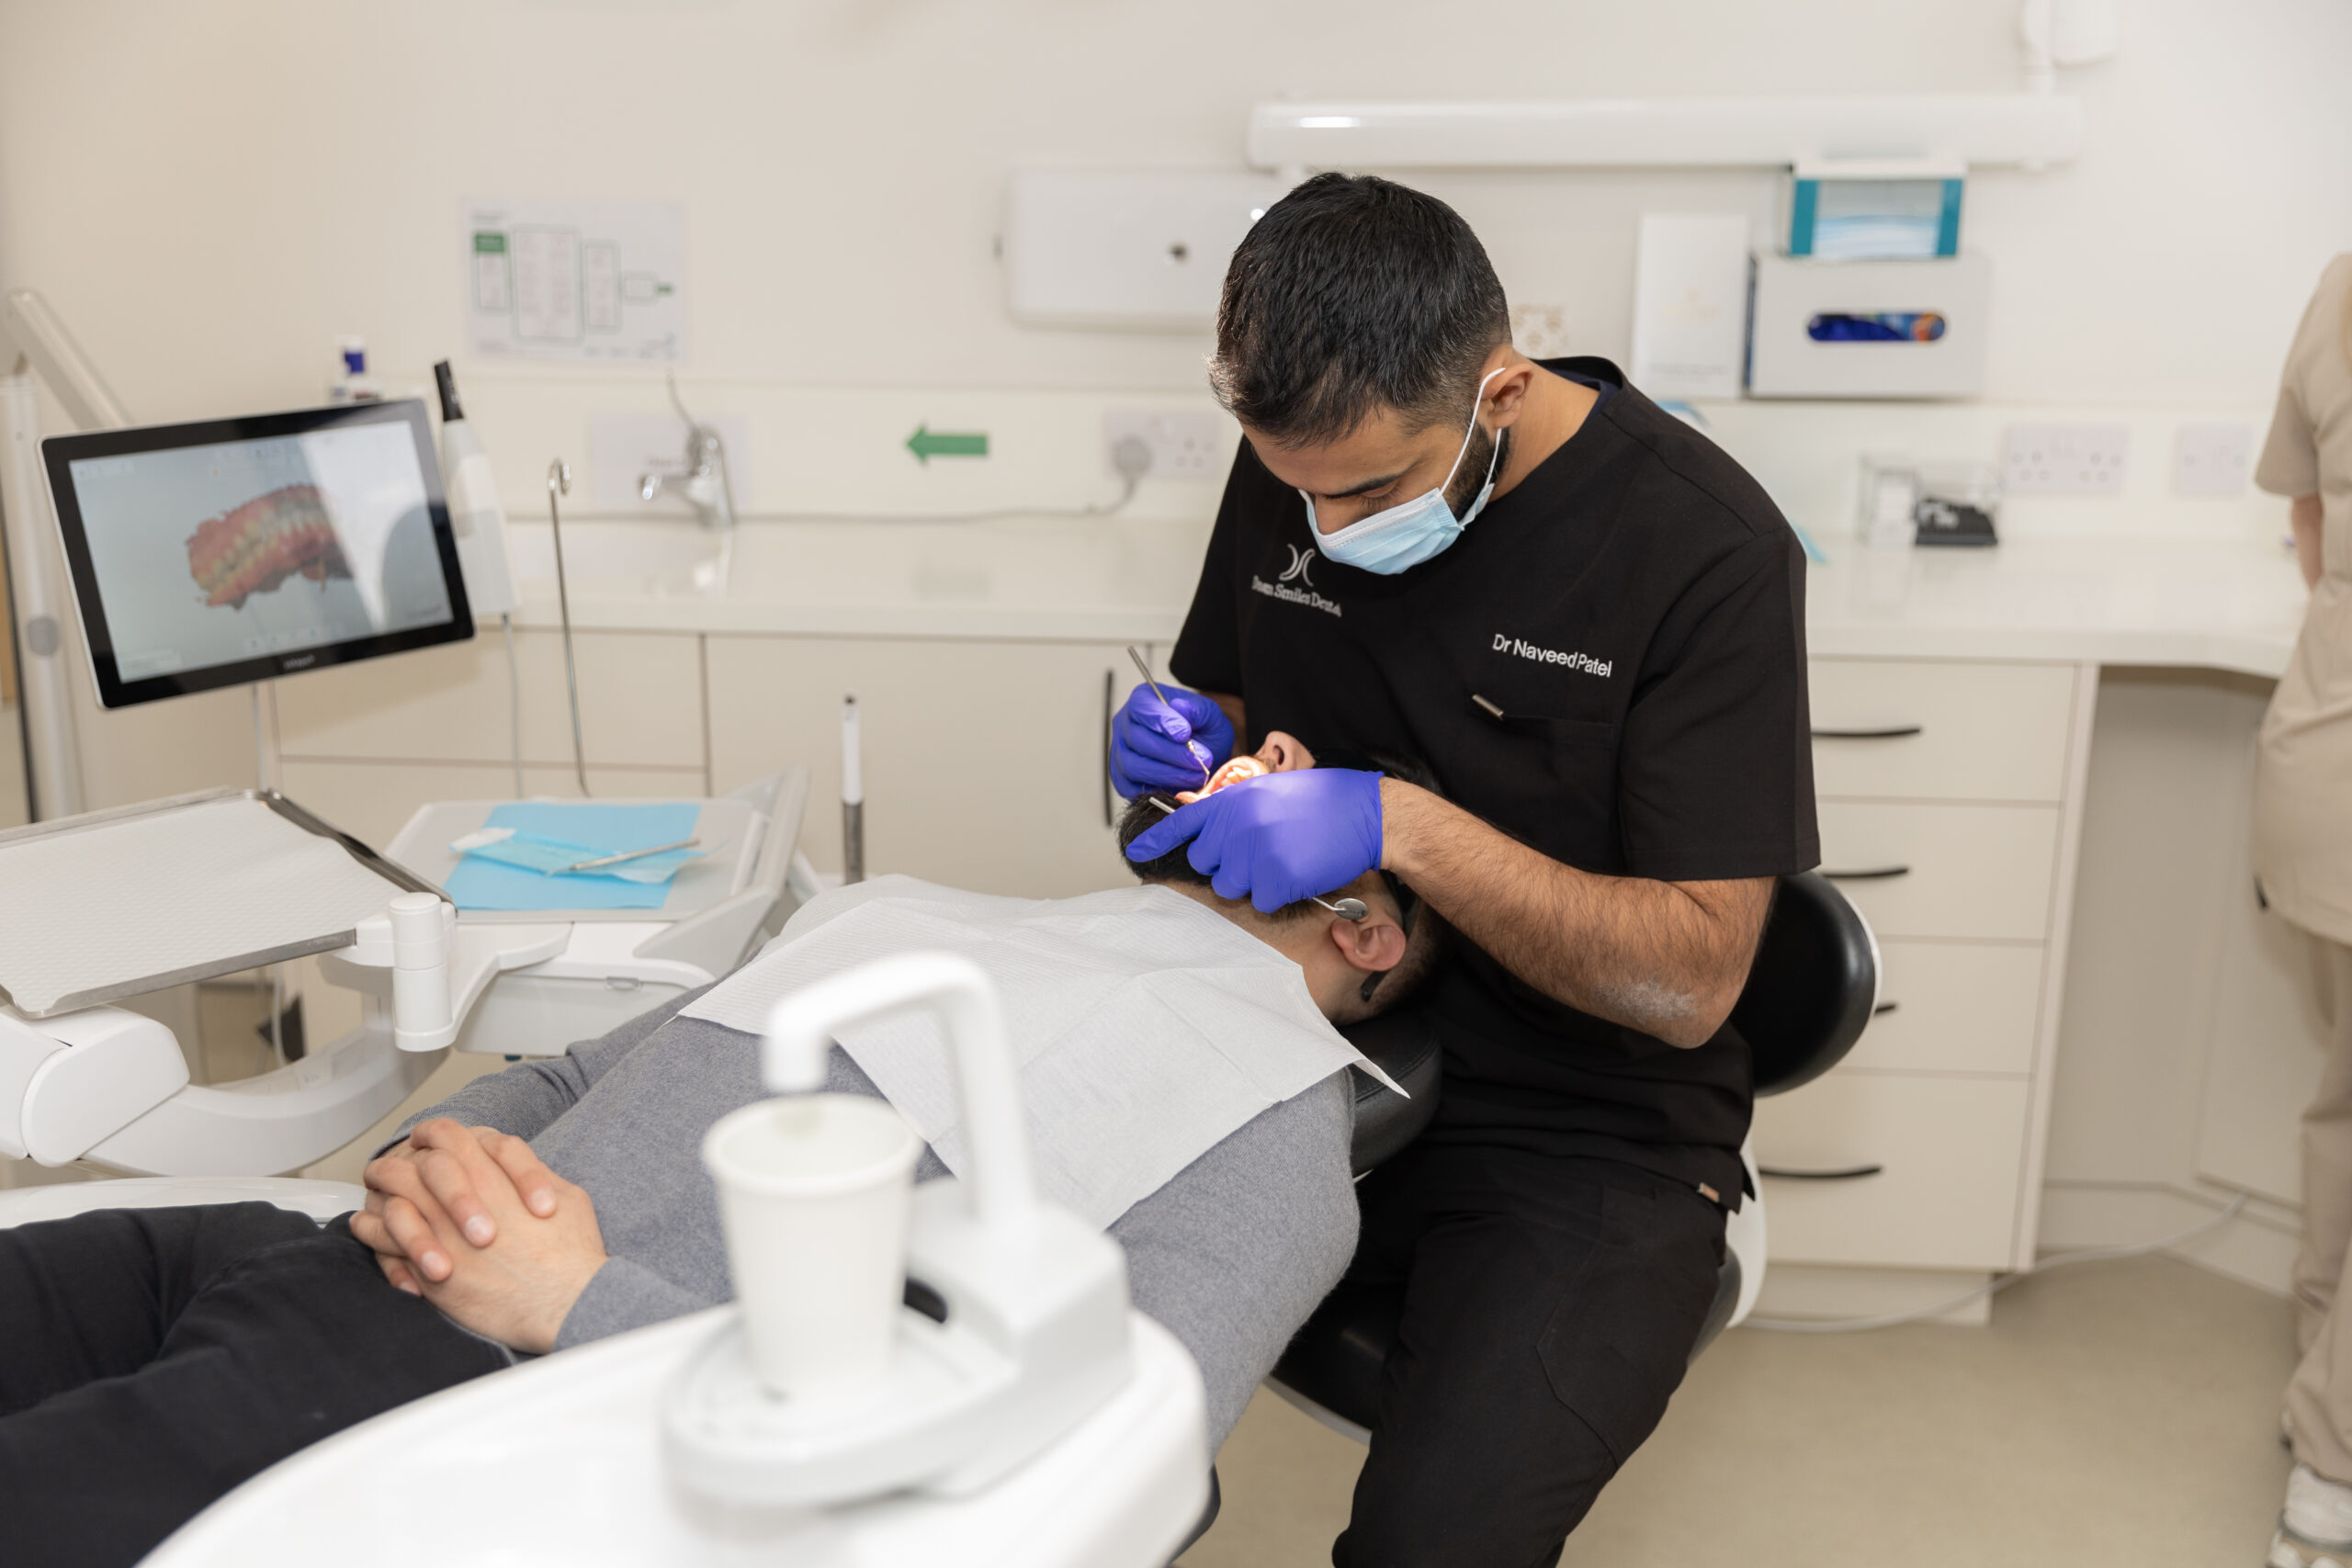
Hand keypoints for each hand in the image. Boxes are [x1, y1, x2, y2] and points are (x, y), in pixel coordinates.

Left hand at [352, 1135, 606, 1353]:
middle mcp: (455, 1198)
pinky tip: (375, 1233)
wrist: (564, 1301)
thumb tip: (518, 1171)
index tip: (427, 1146)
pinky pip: (383, 1244)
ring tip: (376, 1202)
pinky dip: (373, 1235)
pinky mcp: (428, 1270)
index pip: (443, 1134)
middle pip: (404, 1167)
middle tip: (390, 1172)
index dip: (430, 1136)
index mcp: (489, 1172)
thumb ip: (534, 1175)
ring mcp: (438, 1233)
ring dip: (378, 1199)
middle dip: (393, 1166)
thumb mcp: (566, 1195)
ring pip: (388, 1203)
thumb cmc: (570, 1253)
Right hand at [1110, 682, 1233, 796]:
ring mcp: (1121, 753)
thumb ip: (1197, 709)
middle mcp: (1125, 725)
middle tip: (1200, 760)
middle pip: (1137, 739)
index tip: (1184, 734)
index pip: (1141, 708)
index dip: (1161, 722)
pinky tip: (1180, 788)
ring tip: (1196, 774)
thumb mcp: (1209, 715)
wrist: (1203, 753)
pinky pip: (1132, 788)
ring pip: (1134, 765)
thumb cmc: (1202, 730)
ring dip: (1168, 773)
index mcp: (1142, 700)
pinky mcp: (1123, 780)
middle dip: (1171, 753)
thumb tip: (1179, 707)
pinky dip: (1157, 790)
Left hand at [1125, 767, 1383, 912]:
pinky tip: (1297, 872)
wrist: (1363, 813)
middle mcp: (1235, 826)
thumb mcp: (1269, 791)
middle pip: (1205, 864)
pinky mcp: (1273, 880)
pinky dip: (1277, 895)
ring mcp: (1253, 854)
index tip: (1135, 852)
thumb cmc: (1320, 801)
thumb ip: (1234, 810)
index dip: (1156, 839)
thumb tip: (1203, 826)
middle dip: (1227, 863)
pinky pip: (1260, 902)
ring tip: (1284, 858)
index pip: (1182, 823)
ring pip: (1230, 886)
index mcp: (1232, 800)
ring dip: (1253, 881)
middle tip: (1262, 850)